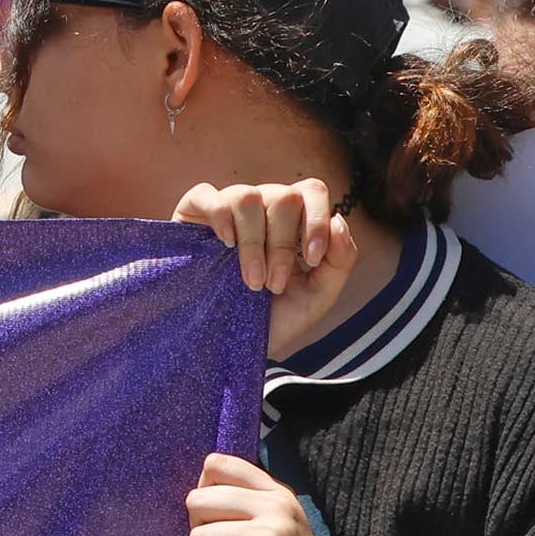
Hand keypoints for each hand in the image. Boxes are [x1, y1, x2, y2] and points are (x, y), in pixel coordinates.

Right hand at [175, 175, 354, 299]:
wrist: (227, 343)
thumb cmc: (273, 317)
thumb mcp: (318, 297)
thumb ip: (341, 260)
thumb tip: (338, 220)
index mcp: (294, 221)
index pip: (312, 192)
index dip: (316, 221)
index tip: (313, 259)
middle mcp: (263, 207)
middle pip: (284, 196)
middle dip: (283, 245)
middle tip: (273, 284)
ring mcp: (228, 208)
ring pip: (248, 196)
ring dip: (253, 243)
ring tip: (250, 279)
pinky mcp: (193, 212)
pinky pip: (208, 195)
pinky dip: (220, 218)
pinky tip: (223, 245)